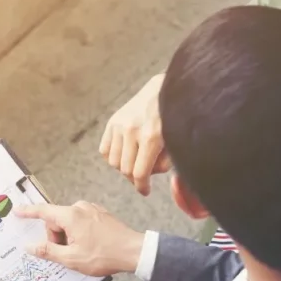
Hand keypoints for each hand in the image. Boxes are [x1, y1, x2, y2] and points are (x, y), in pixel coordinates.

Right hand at [15, 202, 143, 276]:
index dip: (28, 212)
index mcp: (70, 216)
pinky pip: (80, 221)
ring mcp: (91, 209)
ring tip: (82, 251)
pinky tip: (90, 245)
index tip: (17, 211)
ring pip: (68, 222)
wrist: (134, 252)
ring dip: (69, 237)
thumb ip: (48, 251)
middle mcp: (80, 208)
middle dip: (57, 238)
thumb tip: (30, 246)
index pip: (42, 211)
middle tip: (68, 254)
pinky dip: (79, 233)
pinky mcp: (99, 214)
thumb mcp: (71, 259)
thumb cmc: (104, 255)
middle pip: (56, 221)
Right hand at [99, 73, 172, 194]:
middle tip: (143, 177)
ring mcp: (119, 125)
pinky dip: (113, 156)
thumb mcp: (176, 141)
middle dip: (134, 178)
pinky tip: (125, 153)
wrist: (164, 89)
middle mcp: (132, 131)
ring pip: (113, 162)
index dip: (142, 187)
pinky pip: (105, 150)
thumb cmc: (174, 117)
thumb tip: (149, 175)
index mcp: (151, 137)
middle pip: (125, 170)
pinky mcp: (112, 122)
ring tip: (136, 162)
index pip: (139, 173)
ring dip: (124, 167)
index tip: (145, 191)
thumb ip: (164, 162)